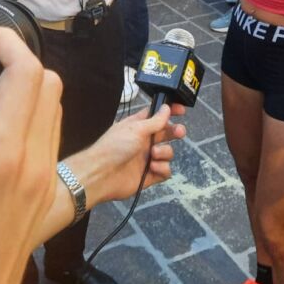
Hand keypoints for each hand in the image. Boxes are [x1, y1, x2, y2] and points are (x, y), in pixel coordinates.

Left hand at [71, 103, 186, 207]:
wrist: (102, 174)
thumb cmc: (115, 145)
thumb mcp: (136, 129)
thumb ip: (154, 121)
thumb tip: (167, 107)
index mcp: (138, 126)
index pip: (157, 115)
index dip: (169, 111)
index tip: (182, 110)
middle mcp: (144, 141)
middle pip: (166, 134)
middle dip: (174, 132)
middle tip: (179, 132)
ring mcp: (147, 158)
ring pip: (167, 153)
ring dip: (164, 152)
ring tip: (153, 155)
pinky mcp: (149, 176)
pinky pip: (165, 171)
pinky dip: (162, 168)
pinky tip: (152, 167)